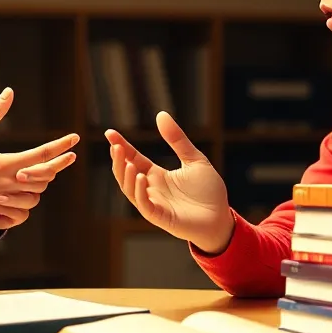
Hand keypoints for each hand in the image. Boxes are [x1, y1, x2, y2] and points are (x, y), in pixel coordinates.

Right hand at [0, 87, 78, 233]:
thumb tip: (9, 92)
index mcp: (6, 165)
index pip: (42, 155)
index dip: (61, 146)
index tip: (75, 139)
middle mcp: (10, 184)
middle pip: (45, 176)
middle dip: (59, 165)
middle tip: (70, 156)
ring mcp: (6, 201)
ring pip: (37, 194)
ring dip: (44, 182)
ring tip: (47, 171)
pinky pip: (23, 211)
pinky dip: (28, 200)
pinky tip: (29, 191)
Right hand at [105, 111, 233, 253]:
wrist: (221, 217)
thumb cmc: (209, 191)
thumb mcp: (194, 159)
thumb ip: (177, 139)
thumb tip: (161, 114)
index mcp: (157, 176)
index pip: (133, 158)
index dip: (121, 146)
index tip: (110, 133)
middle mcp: (151, 189)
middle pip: (125, 174)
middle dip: (118, 160)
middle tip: (114, 145)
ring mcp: (154, 203)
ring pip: (129, 189)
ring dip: (125, 175)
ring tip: (126, 160)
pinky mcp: (160, 217)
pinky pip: (144, 205)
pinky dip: (139, 192)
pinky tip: (139, 177)